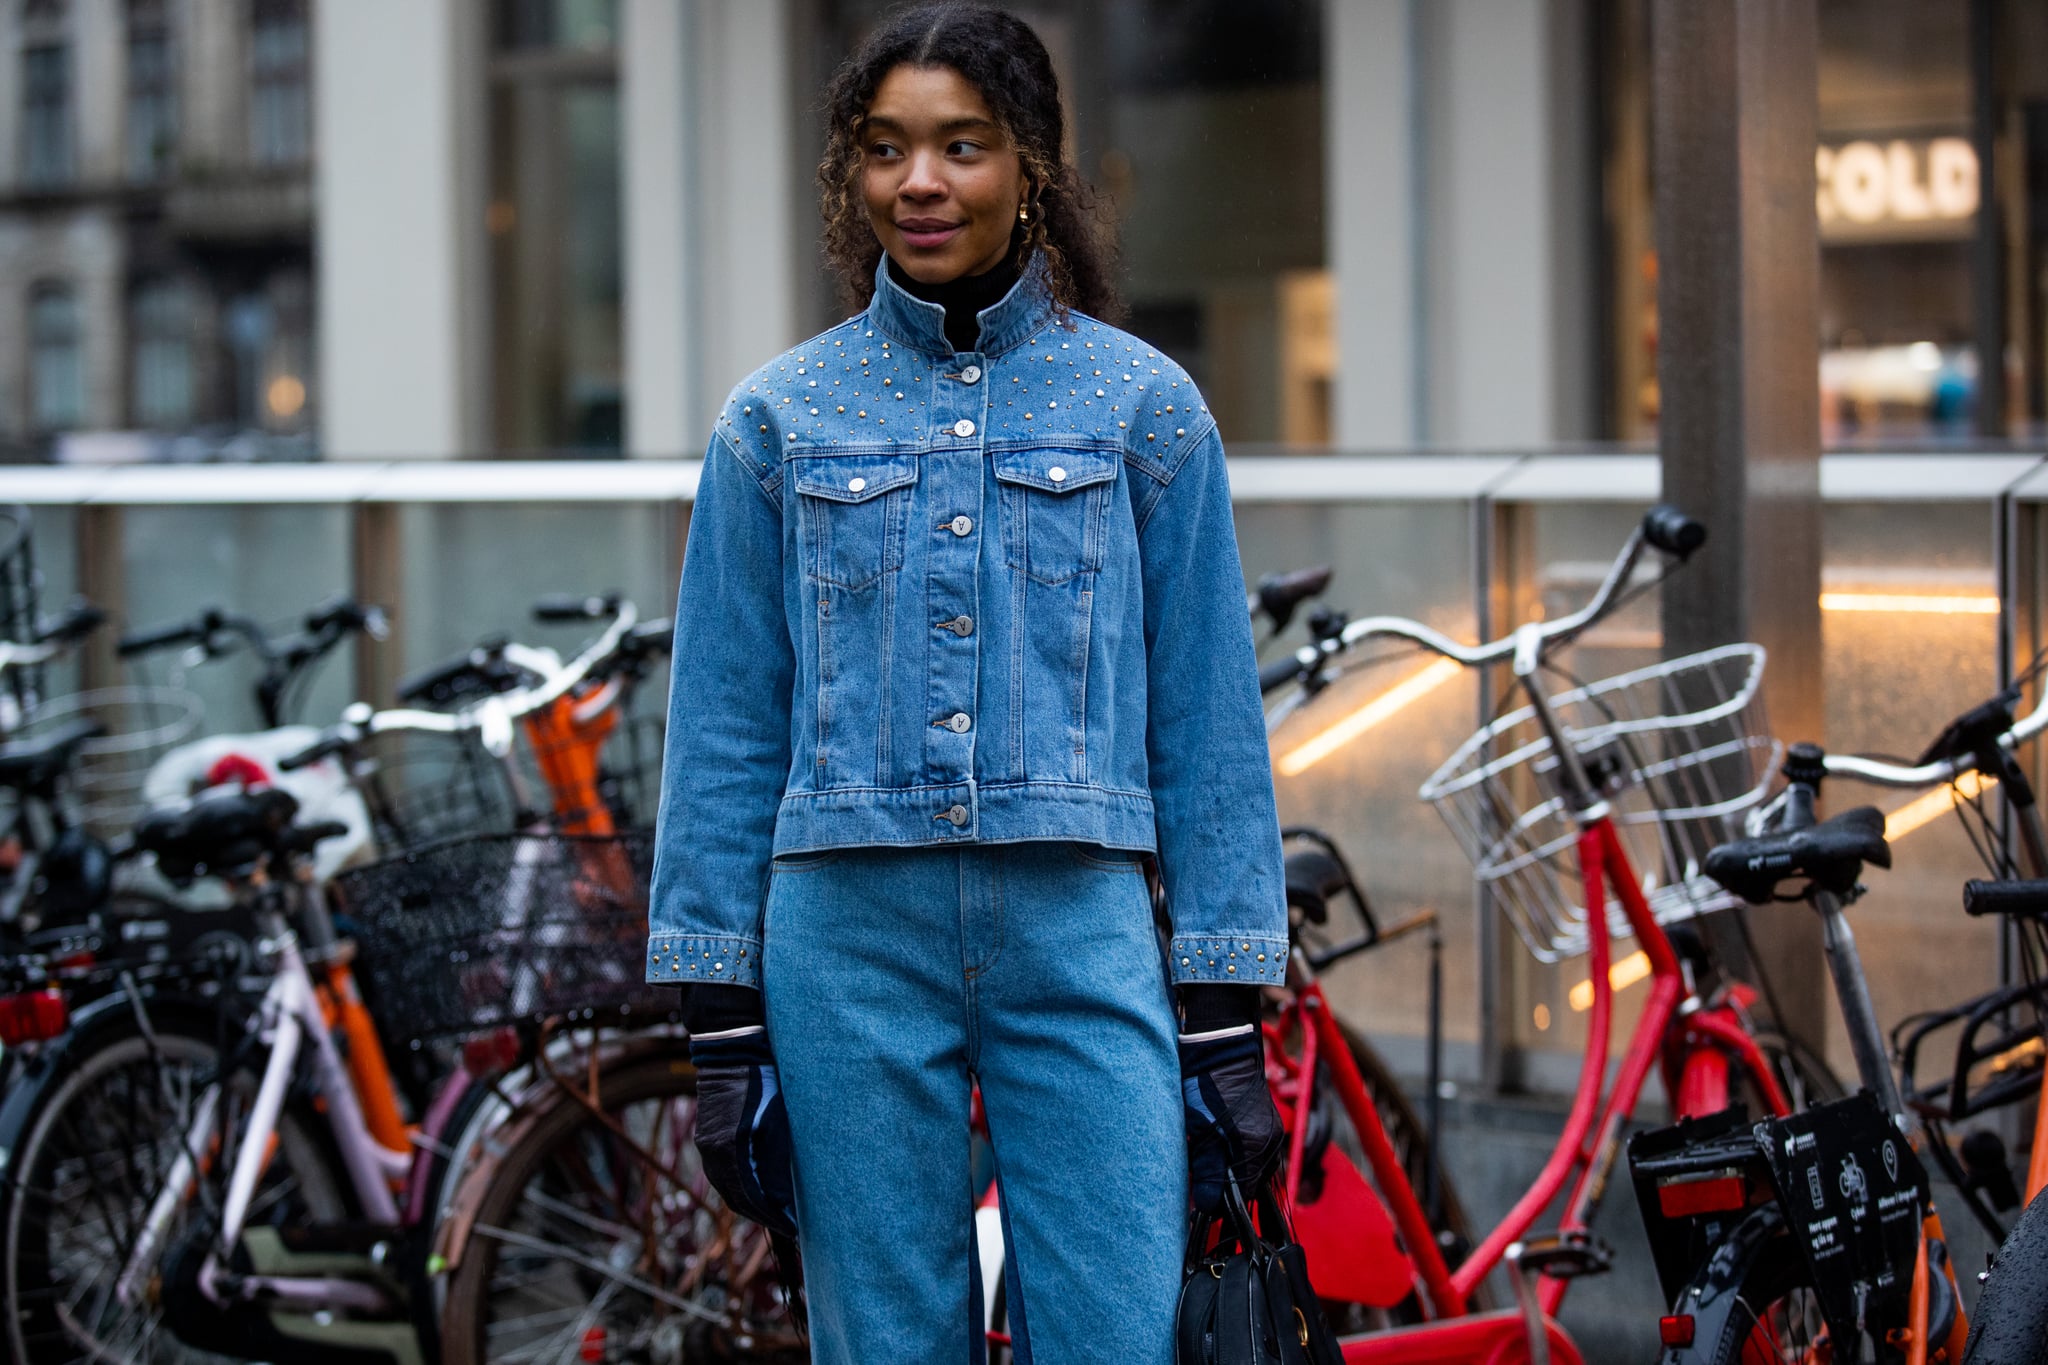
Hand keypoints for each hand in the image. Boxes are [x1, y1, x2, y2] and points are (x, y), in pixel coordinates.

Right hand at [690, 1025, 797, 1236]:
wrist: (734, 1051)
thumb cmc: (764, 1082)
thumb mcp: (777, 1124)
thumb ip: (778, 1164)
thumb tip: (784, 1202)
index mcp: (730, 1150)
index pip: (752, 1198)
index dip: (773, 1217)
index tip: (793, 1229)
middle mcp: (712, 1152)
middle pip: (736, 1199)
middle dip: (762, 1215)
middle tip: (787, 1226)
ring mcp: (706, 1145)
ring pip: (728, 1188)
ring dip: (750, 1202)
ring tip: (776, 1211)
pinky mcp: (708, 1137)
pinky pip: (722, 1173)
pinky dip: (741, 1186)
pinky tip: (759, 1187)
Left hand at [1179, 1023, 1281, 1214]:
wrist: (1218, 1045)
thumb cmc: (1206, 1083)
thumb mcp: (1201, 1131)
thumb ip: (1207, 1170)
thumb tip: (1206, 1207)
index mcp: (1255, 1147)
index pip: (1242, 1195)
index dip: (1219, 1203)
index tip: (1198, 1205)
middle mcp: (1269, 1142)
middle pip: (1246, 1183)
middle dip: (1220, 1185)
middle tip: (1194, 1180)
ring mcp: (1268, 1131)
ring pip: (1247, 1167)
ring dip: (1225, 1169)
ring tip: (1201, 1154)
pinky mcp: (1263, 1122)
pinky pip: (1250, 1151)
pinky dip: (1231, 1153)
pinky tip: (1212, 1142)